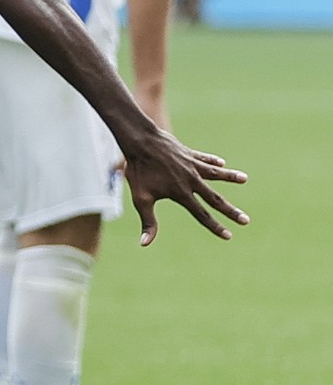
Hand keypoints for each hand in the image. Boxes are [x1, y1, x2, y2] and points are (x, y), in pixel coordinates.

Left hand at [122, 130, 248, 245]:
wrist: (140, 140)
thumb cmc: (138, 170)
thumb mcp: (141, 198)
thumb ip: (148, 222)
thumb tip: (145, 244)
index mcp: (181, 193)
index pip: (202, 214)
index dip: (215, 226)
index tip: (228, 236)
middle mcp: (191, 180)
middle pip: (215, 198)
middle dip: (231, 211)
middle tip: (246, 220)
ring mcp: (191, 165)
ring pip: (216, 173)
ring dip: (230, 176)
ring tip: (244, 178)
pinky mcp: (188, 153)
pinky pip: (203, 158)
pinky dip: (213, 161)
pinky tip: (221, 163)